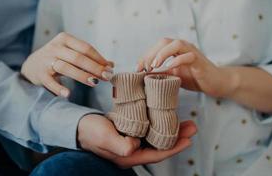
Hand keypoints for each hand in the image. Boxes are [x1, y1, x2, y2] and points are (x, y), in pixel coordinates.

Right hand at [21, 32, 113, 96]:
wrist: (31, 66)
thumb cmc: (59, 59)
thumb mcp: (73, 54)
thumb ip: (90, 58)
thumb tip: (111, 65)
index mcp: (65, 39)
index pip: (86, 48)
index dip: (99, 59)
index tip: (110, 69)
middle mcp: (55, 47)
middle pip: (78, 57)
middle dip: (95, 67)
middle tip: (107, 77)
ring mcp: (46, 60)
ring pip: (66, 67)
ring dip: (82, 76)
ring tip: (95, 83)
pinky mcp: (39, 73)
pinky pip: (49, 81)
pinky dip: (58, 88)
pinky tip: (68, 94)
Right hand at [78, 115, 196, 167]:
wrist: (79, 125)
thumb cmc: (89, 131)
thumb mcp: (104, 137)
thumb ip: (119, 144)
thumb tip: (135, 147)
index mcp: (129, 155)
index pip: (157, 154)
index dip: (174, 148)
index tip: (189, 139)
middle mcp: (133, 150)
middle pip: (160, 145)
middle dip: (177, 137)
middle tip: (192, 126)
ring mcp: (132, 140)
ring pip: (157, 136)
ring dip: (170, 128)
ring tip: (185, 120)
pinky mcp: (130, 131)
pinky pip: (149, 128)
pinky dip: (159, 122)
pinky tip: (165, 116)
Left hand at [137, 38, 238, 97]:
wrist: (216, 83)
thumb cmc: (195, 78)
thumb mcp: (174, 75)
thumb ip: (161, 73)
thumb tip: (144, 73)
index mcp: (176, 50)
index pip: (157, 46)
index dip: (146, 55)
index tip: (137, 68)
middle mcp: (183, 47)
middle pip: (164, 42)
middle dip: (151, 53)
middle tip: (143, 67)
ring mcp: (192, 52)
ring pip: (175, 44)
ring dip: (162, 54)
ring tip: (154, 66)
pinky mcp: (199, 60)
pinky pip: (187, 56)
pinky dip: (176, 61)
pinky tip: (169, 69)